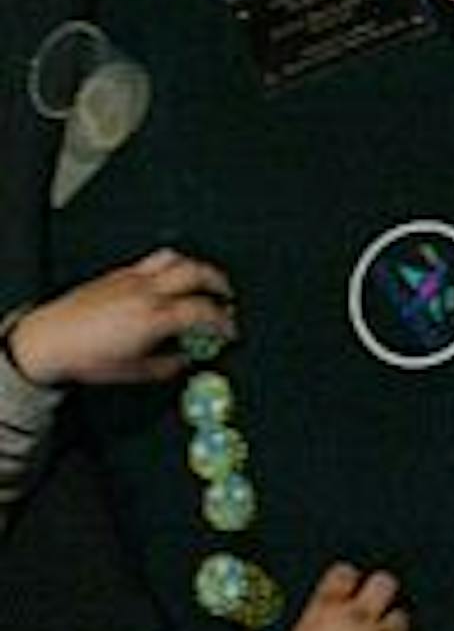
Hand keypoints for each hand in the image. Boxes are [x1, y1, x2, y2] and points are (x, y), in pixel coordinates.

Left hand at [7, 250, 233, 388]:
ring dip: (197, 267)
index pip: (203, 311)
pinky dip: (171, 266)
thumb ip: (167, 366)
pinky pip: (153, 260)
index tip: (229, 329)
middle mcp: (147, 292)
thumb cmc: (84, 356)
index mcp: (154, 317)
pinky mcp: (118, 274)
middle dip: (220, 283)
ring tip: (204, 280)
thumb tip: (183, 361)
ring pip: (176, 259)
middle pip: (197, 273)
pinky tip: (170, 278)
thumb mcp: (133, 371)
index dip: (224, 321)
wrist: (48, 340)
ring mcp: (132, 279)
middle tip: (227, 297)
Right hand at [275, 564, 417, 630]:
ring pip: (401, 617)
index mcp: (324, 616)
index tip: (351, 586)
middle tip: (376, 607)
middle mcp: (357, 621)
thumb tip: (330, 617)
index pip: (344, 574)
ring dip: (392, 630)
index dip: (348, 580)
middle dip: (381, 592)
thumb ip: (319, 626)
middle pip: (384, 582)